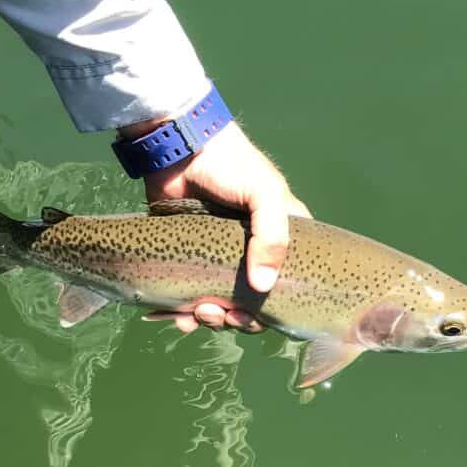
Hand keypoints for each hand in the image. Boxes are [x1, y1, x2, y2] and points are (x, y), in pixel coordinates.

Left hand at [122, 120, 311, 333]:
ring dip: (210, 318)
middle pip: (252, 304)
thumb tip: (263, 287)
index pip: (287, 285)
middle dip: (237, 318)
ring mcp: (217, 257)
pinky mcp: (186, 258)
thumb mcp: (264, 194)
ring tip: (196, 314)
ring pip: (220, 305)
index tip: (252, 314)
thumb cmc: (230, 165)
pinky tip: (178, 317)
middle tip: (218, 314)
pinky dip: (185, 313)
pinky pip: (189, 297)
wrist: (178, 148)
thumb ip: (272, 237)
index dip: (274, 308)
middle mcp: (251, 252)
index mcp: (278, 237)